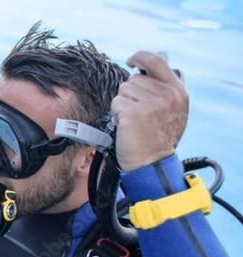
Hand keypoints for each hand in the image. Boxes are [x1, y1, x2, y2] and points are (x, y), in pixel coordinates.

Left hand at [110, 51, 188, 171]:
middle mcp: (167, 94)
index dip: (141, 57)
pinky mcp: (135, 112)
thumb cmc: (157, 138)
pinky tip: (127, 126)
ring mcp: (151, 103)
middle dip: (130, 94)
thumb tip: (148, 67)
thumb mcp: (173, 110)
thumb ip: (166, 88)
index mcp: (177, 91)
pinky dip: (117, 114)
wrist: (151, 162)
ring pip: (123, 91)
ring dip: (123, 105)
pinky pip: (116, 103)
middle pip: (133, 79)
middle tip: (138, 113)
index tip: (132, 60)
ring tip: (134, 120)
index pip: (157, 61)